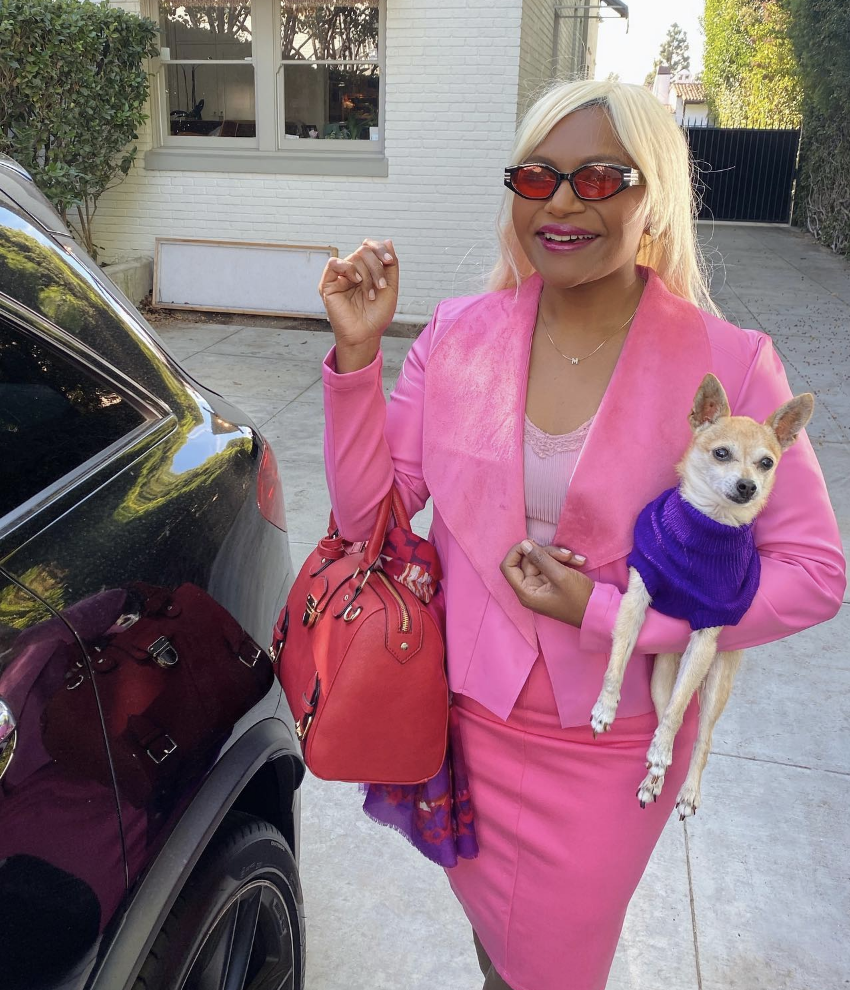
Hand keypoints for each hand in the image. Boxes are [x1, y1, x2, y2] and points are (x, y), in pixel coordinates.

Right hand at [318, 238, 398, 368]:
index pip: (370, 248)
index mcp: (366, 270)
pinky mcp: (328, 284)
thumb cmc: (377, 315)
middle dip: (376, 267)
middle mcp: (352, 271)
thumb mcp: (390, 287)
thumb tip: (388, 241)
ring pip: (353, 258)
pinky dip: (347, 268)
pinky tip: (356, 281)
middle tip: (381, 286)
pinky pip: (334, 263)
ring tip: (370, 294)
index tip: (389, 262)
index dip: (380, 249)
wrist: (366, 334)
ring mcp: (340, 277)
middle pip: (364, 252)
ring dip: (367, 275)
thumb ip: (391, 265)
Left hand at [500, 540, 593, 627]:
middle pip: (528, 560)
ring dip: (558, 556)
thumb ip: (540, 558)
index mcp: (526, 592)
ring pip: (541, 560)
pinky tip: (578, 562)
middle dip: (547, 553)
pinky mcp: (552, 581)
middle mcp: (530, 589)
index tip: (531, 543)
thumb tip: (523, 544)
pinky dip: (563, 561)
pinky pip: (551, 564)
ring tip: (575, 559)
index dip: (516, 552)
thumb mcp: (560, 575)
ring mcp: (541, 584)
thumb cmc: (579, 598)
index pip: (507, 567)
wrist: (599, 610)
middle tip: (566, 554)